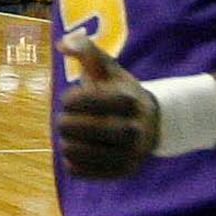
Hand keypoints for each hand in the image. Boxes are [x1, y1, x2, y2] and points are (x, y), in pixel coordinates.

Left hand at [54, 36, 154, 177]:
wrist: (152, 123)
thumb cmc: (119, 91)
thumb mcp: (108, 68)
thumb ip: (86, 50)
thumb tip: (63, 43)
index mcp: (130, 100)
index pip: (94, 100)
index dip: (72, 99)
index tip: (67, 99)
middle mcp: (135, 127)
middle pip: (92, 129)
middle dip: (68, 124)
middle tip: (62, 122)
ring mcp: (131, 152)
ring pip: (88, 153)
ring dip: (68, 145)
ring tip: (66, 139)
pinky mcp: (124, 171)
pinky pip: (89, 172)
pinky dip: (74, 164)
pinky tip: (73, 153)